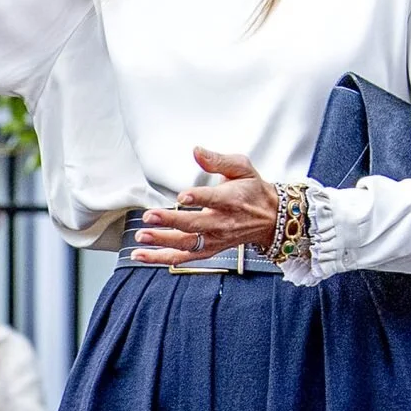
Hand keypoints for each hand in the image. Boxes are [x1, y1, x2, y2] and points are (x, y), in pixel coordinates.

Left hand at [131, 148, 281, 264]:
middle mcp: (223, 223)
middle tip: (149, 217)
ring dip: (162, 242)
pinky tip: (143, 255)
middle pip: (195, 224)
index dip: (198, 198)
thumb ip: (218, 160)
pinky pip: (184, 257)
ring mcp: (215, 239)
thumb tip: (196, 151)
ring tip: (141, 236)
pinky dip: (163, 259)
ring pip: (187, 244)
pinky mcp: (208, 250)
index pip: (214, 199)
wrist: (269, 218)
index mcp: (232, 199)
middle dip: (171, 222)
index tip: (182, 196)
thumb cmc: (252, 190)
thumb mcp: (242, 167)